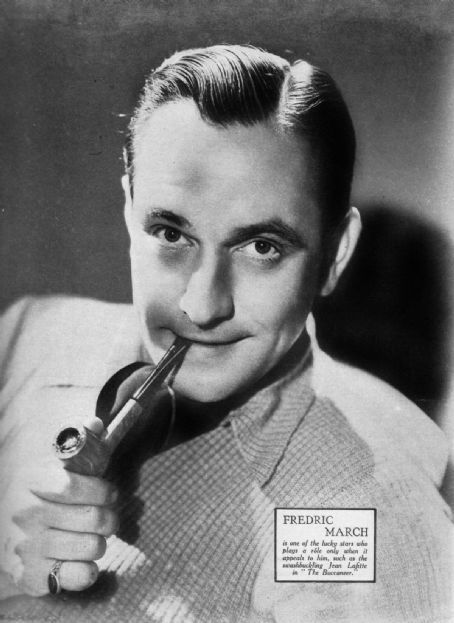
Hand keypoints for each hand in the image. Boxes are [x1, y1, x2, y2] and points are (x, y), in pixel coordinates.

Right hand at [0, 421, 117, 596]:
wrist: (5, 530)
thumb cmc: (45, 493)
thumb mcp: (59, 463)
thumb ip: (82, 441)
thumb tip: (95, 424)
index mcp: (32, 481)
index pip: (73, 485)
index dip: (102, 490)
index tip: (110, 492)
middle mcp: (24, 514)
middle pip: (92, 518)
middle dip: (111, 518)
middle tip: (108, 518)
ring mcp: (26, 547)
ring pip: (93, 547)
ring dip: (101, 542)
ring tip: (93, 537)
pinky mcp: (31, 576)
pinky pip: (80, 577)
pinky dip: (90, 570)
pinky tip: (83, 561)